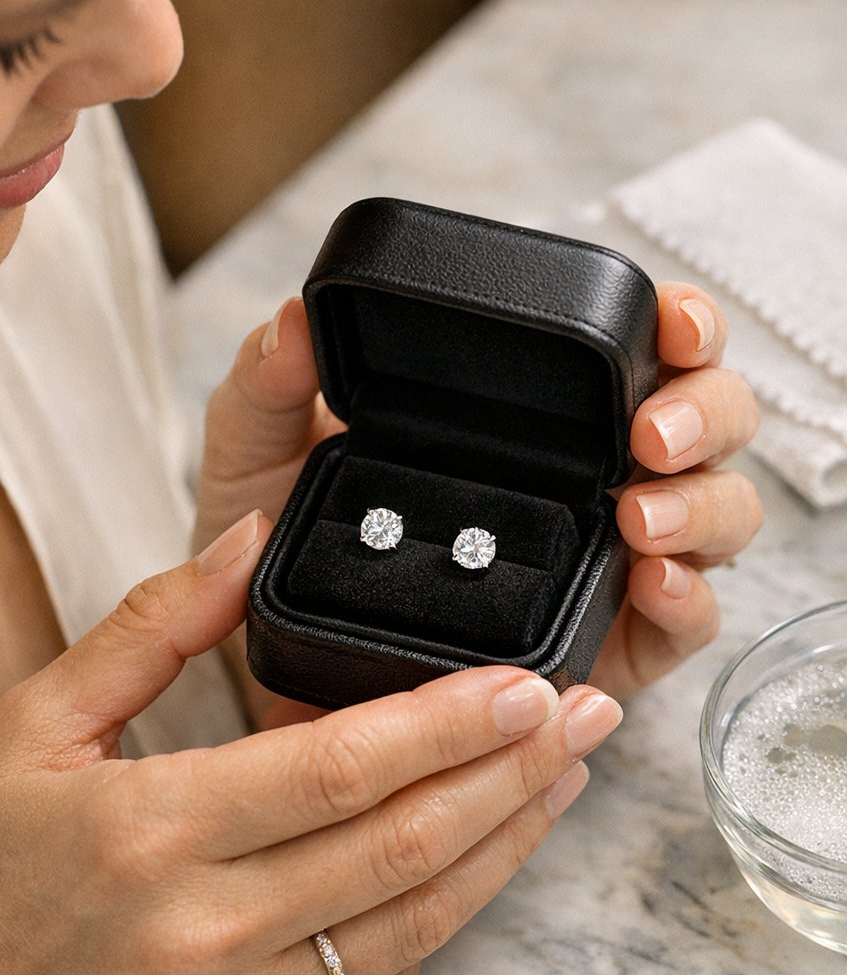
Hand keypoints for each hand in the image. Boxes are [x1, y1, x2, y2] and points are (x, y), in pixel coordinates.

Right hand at [0, 512, 621, 974]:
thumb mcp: (35, 722)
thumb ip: (151, 626)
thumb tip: (244, 543)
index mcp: (157, 830)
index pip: (340, 769)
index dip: (448, 723)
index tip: (526, 681)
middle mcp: (214, 925)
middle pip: (405, 844)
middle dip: (513, 774)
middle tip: (587, 714)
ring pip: (414, 916)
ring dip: (505, 841)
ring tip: (568, 777)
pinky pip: (381, 969)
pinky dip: (450, 908)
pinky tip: (490, 856)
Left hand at [197, 285, 761, 713]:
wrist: (267, 652)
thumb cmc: (277, 538)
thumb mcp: (261, 453)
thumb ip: (270, 386)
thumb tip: (291, 321)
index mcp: (523, 413)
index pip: (629, 350)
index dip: (675, 324)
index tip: (670, 326)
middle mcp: (579, 474)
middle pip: (702, 423)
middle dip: (704, 415)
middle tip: (647, 436)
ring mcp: (600, 554)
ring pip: (713, 514)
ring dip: (700, 507)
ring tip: (639, 517)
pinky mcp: (605, 637)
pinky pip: (683, 619)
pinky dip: (688, 598)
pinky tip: (652, 582)